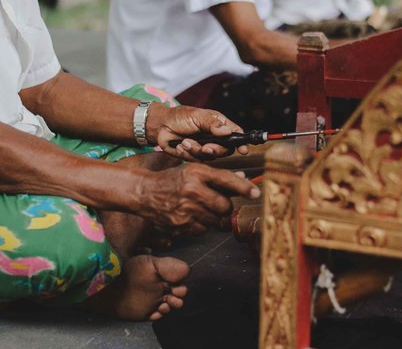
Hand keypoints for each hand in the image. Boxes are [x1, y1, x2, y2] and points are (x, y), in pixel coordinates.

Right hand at [136, 165, 259, 235]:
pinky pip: (203, 230)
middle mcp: (192, 191)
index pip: (227, 180)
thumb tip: (244, 180)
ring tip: (201, 208)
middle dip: (225, 206)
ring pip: (215, 221)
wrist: (145, 193)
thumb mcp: (194, 171)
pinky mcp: (181, 227)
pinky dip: (202, 225)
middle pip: (224, 206)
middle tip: (218, 203)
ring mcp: (186, 211)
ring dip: (214, 217)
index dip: (244, 187)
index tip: (257, 193)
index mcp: (197, 174)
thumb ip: (219, 176)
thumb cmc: (172, 180)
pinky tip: (192, 216)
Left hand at [148, 105, 249, 160]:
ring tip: (184, 142)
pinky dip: (187, 153)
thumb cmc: (179, 117)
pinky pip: (195, 161)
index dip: (241, 143)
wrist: (160, 126)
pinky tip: (179, 146)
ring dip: (196, 150)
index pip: (235, 134)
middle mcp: (214, 138)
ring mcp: (204, 147)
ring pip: (209, 157)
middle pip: (225, 150)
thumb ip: (212, 123)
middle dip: (215, 150)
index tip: (243, 150)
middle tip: (205, 147)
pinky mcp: (193, 156)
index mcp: (218, 125)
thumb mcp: (197, 116)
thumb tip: (227, 131)